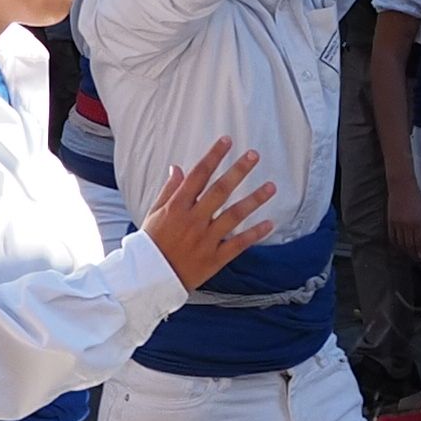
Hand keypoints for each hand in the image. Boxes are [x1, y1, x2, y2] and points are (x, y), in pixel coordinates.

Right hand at [140, 140, 284, 291]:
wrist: (149, 279)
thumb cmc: (151, 244)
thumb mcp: (154, 213)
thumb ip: (168, 191)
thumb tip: (177, 168)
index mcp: (177, 207)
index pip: (198, 175)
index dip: (213, 156)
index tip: (226, 141)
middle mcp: (193, 220)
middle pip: (219, 191)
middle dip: (237, 171)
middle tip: (254, 155)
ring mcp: (205, 239)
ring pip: (233, 216)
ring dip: (253, 200)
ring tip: (271, 187)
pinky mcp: (214, 258)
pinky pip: (238, 244)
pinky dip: (254, 234)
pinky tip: (270, 223)